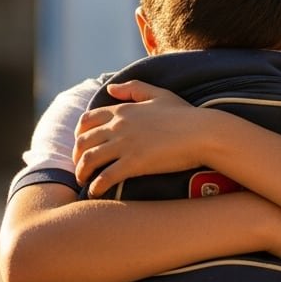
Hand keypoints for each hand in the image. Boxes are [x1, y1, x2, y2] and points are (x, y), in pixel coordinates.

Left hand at [73, 80, 210, 196]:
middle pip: (83, 141)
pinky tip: (95, 193)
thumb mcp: (160, 95)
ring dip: (82, 173)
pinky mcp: (134, 163)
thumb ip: (134, 89)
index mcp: (123, 110)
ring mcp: (125, 145)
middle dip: (76, 156)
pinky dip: (95, 186)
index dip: (79, 135)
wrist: (204, 133)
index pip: (87, 120)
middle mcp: (119, 126)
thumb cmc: (187, 115)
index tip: (82, 146)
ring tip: (84, 182)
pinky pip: (105, 177)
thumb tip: (111, 88)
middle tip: (81, 168)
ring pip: (89, 159)